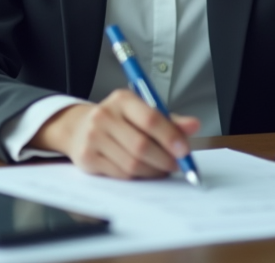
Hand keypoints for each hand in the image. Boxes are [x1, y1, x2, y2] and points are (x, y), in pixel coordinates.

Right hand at [29, 89, 199, 178]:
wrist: (80, 128)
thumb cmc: (119, 120)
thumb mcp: (142, 112)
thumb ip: (169, 120)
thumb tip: (194, 125)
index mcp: (122, 99)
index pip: (150, 118)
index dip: (170, 136)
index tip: (184, 150)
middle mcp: (104, 115)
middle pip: (141, 145)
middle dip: (164, 159)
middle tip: (177, 165)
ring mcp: (93, 137)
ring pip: (132, 163)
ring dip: (153, 171)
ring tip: (162, 169)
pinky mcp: (87, 158)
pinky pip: (120, 174)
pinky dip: (138, 176)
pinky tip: (144, 171)